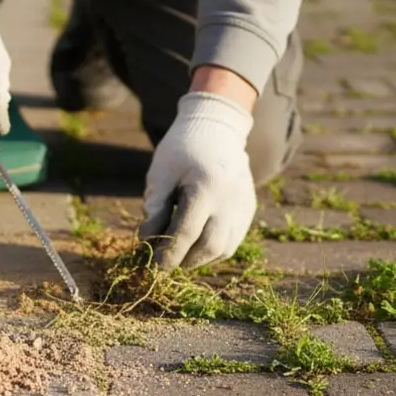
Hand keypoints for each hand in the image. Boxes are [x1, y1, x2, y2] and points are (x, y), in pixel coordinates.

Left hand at [138, 91, 256, 269]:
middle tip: (165, 262)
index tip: (153, 266)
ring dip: (200, 259)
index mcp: (206, 187)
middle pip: (209, 246)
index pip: (186, 233)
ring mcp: (244, 206)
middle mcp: (230, 200)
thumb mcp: (160, 173)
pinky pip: (233, 241)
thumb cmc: (182, 149)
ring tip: (180, 254)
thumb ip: (155, 207)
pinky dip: (213, 250)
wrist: (216, 128)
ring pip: (224, 249)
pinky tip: (196, 245)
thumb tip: (147, 242)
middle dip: (184, 261)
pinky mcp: (248, 209)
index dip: (168, 254)